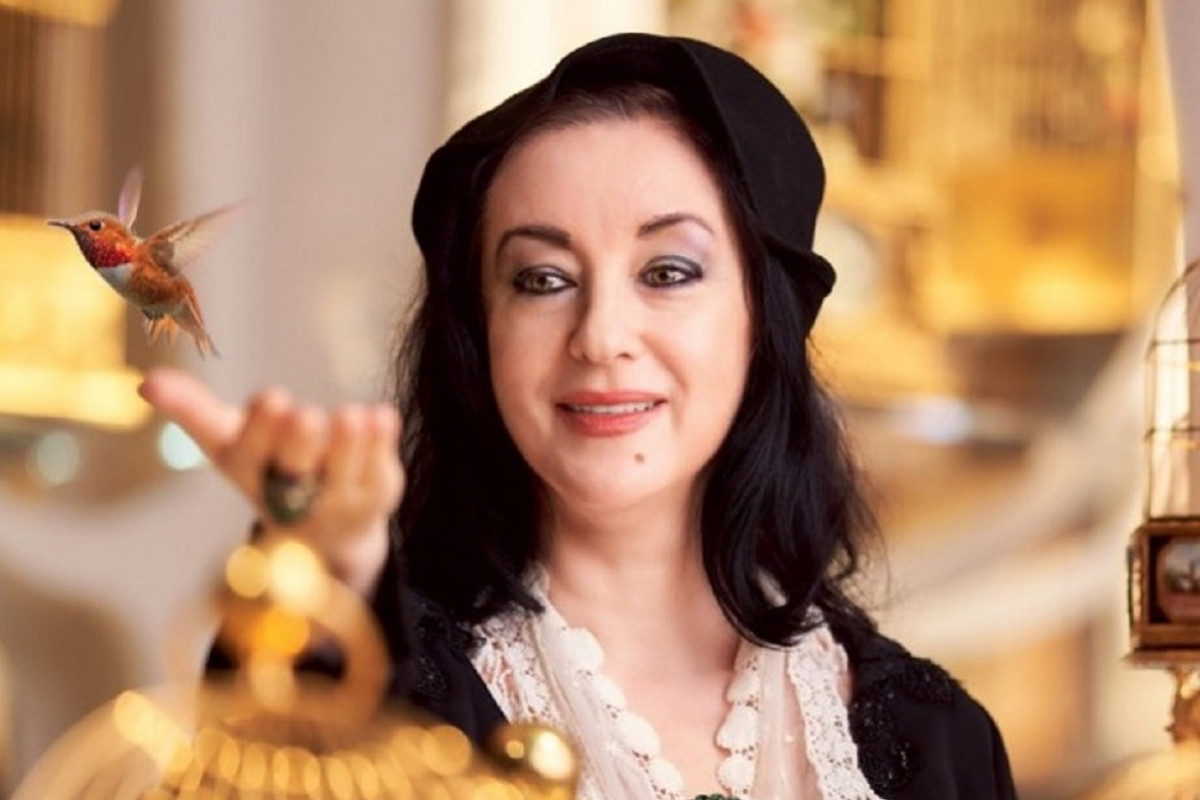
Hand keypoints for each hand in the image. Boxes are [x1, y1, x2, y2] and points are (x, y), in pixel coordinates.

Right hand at [137, 368, 403, 596]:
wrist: (324, 531)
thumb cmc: (268, 469)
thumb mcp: (229, 442)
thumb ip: (194, 412)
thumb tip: (146, 383)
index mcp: (252, 476)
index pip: (252, 455)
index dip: (261, 430)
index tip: (272, 397)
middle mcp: (295, 496)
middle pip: (296, 472)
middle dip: (299, 443)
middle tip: (304, 413)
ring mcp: (340, 501)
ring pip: (346, 474)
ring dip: (349, 444)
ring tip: (351, 414)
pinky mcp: (378, 496)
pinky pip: (382, 471)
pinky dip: (383, 446)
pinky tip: (382, 416)